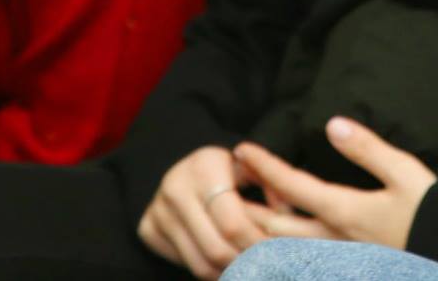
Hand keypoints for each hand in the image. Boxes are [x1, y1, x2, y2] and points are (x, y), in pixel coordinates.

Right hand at [136, 145, 267, 279]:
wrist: (182, 169)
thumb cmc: (226, 170)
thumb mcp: (250, 168)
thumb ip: (273, 186)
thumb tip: (289, 214)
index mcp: (204, 168)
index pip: (233, 223)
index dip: (257, 244)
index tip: (278, 255)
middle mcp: (175, 189)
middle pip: (216, 248)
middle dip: (245, 263)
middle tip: (268, 268)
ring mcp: (158, 211)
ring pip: (200, 262)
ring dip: (229, 271)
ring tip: (252, 270)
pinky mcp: (147, 229)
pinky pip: (185, 263)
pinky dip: (211, 271)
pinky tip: (229, 267)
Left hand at [233, 117, 436, 250]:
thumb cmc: (430, 212)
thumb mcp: (404, 172)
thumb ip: (366, 148)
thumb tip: (332, 124)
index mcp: (343, 211)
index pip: (292, 185)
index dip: (264, 165)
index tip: (242, 148)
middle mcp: (330, 240)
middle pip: (272, 227)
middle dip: (244, 204)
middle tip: (224, 186)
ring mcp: (333, 260)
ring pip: (279, 252)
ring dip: (254, 233)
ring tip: (236, 215)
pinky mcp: (339, 267)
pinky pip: (295, 264)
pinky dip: (274, 255)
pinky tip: (266, 246)